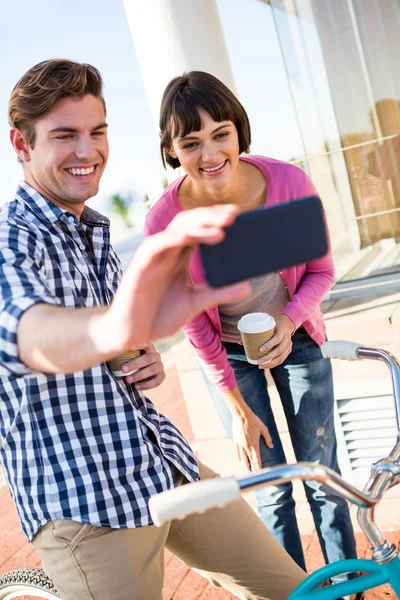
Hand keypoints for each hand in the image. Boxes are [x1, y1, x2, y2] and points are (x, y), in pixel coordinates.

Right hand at [97, 205, 250, 354]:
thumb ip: (218, 293)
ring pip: (175, 230)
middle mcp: (166, 252)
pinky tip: (189, 237)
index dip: (215, 219)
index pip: (198, 229)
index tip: (237, 215)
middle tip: (234, 214)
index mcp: (178, 257)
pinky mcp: (139, 267)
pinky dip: (172, 238)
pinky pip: (155, 245)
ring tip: (221, 228)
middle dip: (210, 216)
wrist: (129, 334)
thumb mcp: (194, 304)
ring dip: (198, 225)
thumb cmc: (157, 316)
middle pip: (188, 223)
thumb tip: (247, 286)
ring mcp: (153, 257)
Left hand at [122, 343, 165, 389]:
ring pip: (152, 369)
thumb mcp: (123, 356)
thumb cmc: (126, 362)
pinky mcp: (161, 375)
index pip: (145, 343)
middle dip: (135, 364)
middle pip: (148, 358)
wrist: (135, 375)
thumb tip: (105, 351)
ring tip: (128, 380)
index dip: (139, 344)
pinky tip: (136, 386)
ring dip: (139, 375)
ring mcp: (159, 365)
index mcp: (147, 347)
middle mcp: (155, 355)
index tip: (130, 348)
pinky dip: (146, 384)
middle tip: (123, 370)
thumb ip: (120, 353)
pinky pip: (157, 380)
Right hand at [232, 409, 272, 471]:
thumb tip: (271, 446)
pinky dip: (238, 456)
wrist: (242, 415)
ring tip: (248, 469)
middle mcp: (247, 446)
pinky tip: (240, 460)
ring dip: (246, 464)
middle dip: (253, 467)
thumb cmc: (253, 421)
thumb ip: (268, 438)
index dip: (258, 466)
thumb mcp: (263, 428)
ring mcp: (240, 444)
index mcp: (254, 444)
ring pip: (243, 457)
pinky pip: (237, 450)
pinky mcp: (236, 440)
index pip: (257, 458)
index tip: (260, 472)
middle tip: (255, 474)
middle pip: (250, 459)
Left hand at [257, 314, 294, 369]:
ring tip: (260, 366)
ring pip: (281, 357)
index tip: (260, 350)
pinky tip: (267, 366)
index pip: (277, 338)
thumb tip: (240, 342)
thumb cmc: (272, 325)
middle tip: (258, 361)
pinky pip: (282, 359)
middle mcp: (287, 338)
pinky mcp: (288, 350)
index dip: (269, 345)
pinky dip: (274, 364)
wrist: (286, 325)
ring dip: (270, 363)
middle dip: (268, 357)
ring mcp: (289, 345)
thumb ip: (254, 334)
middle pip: (279, 350)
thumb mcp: (266, 326)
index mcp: (282, 330)